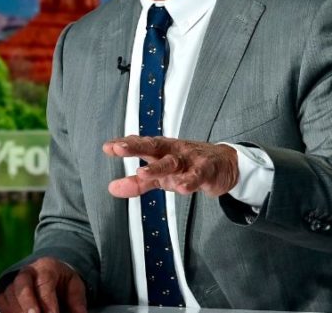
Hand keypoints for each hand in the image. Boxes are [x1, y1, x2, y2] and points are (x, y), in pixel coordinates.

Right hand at [0, 257, 86, 312]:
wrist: (50, 273)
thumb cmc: (62, 282)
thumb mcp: (75, 287)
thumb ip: (77, 303)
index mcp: (47, 267)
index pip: (45, 284)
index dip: (48, 303)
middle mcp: (27, 271)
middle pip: (23, 285)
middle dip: (28, 304)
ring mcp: (14, 281)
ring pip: (10, 294)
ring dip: (18, 310)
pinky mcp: (6, 291)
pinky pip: (2, 301)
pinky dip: (8, 311)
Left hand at [103, 135, 237, 197]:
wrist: (224, 165)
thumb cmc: (188, 167)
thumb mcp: (160, 176)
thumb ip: (137, 183)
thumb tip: (112, 188)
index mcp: (161, 150)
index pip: (140, 144)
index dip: (124, 145)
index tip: (107, 147)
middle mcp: (173, 151)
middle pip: (152, 146)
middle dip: (135, 147)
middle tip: (119, 148)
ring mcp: (189, 160)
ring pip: (172, 162)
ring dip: (157, 167)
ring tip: (142, 173)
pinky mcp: (205, 171)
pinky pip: (196, 176)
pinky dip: (189, 181)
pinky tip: (181, 187)